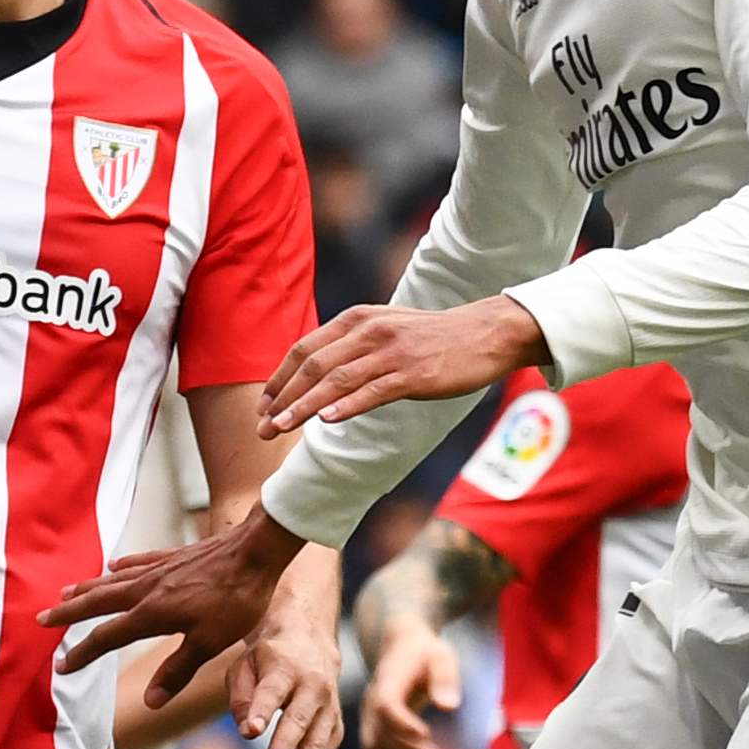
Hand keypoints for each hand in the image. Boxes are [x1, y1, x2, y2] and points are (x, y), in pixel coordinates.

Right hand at [53, 513, 343, 748]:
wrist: (258, 550)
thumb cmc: (238, 600)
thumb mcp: (210, 644)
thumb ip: (178, 671)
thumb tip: (150, 702)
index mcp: (152, 614)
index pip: (107, 637)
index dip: (82, 653)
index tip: (61, 667)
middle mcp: (148, 589)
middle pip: (98, 602)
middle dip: (68, 612)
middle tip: (41, 619)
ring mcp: (160, 569)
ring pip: (113, 580)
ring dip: (87, 588)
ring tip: (66, 592)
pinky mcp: (176, 556)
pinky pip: (140, 561)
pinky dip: (123, 566)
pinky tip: (114, 565)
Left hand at [259, 297, 543, 438]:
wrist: (486, 332)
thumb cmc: (436, 337)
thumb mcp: (388, 328)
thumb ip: (354, 345)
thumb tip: (321, 376)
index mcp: (358, 319)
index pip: (304, 349)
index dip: (279, 379)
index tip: (264, 406)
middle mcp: (369, 330)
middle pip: (313, 366)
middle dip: (282, 398)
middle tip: (262, 428)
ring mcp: (391, 351)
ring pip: (335, 380)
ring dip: (302, 407)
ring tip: (280, 429)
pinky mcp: (413, 373)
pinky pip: (373, 391)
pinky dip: (346, 405)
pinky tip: (326, 421)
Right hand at [352, 617, 465, 748]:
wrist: (401, 650)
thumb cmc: (425, 654)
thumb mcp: (442, 657)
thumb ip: (445, 678)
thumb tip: (449, 707)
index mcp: (388, 681)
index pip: (386, 706)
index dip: (403, 725)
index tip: (427, 735)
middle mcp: (372, 701)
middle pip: (377, 734)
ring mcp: (369, 717)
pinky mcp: (372, 728)